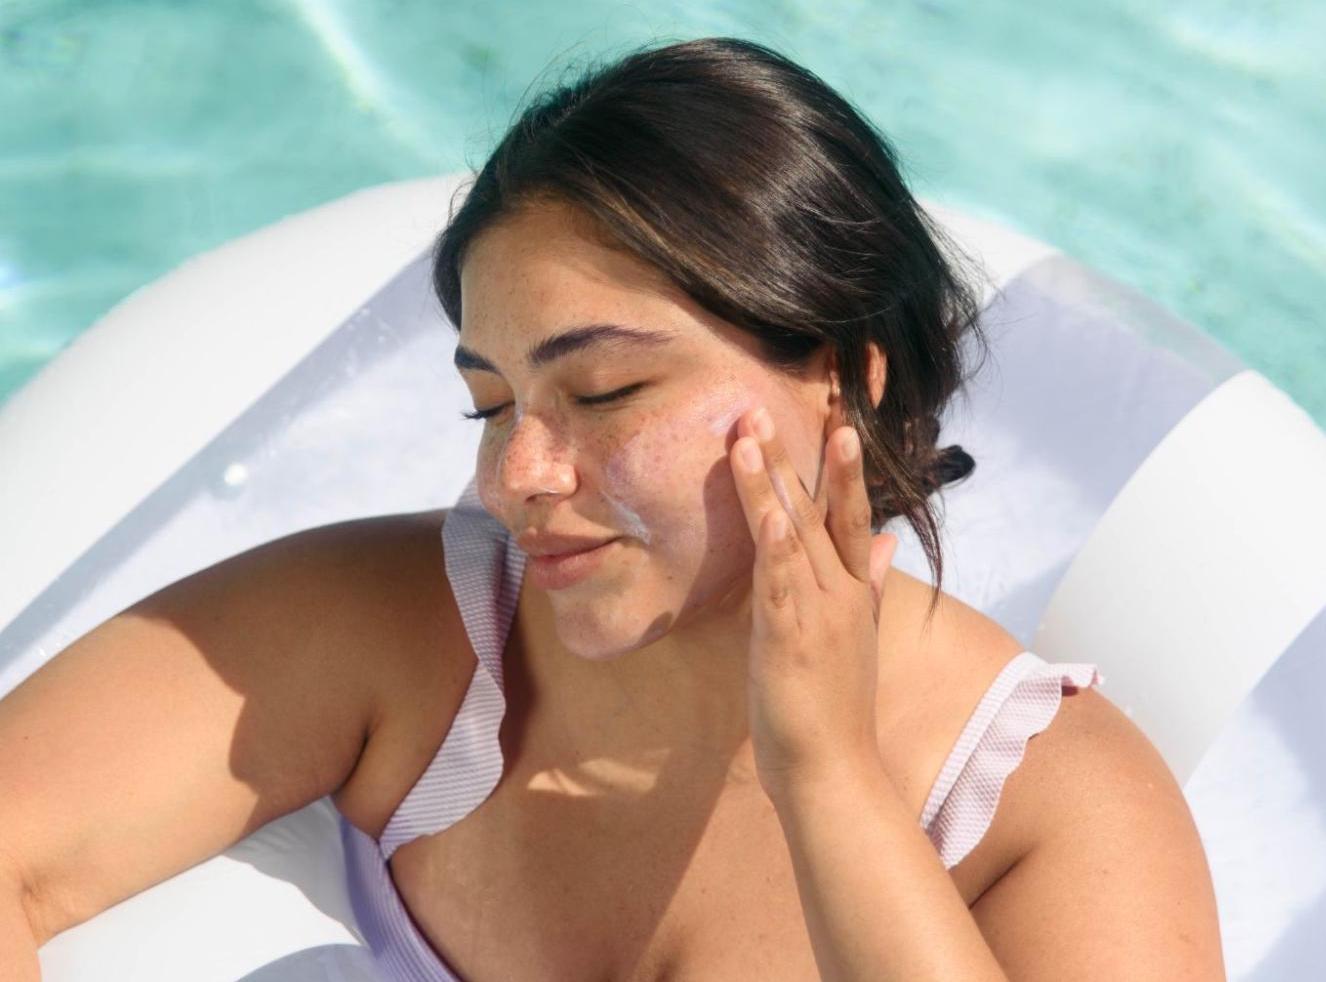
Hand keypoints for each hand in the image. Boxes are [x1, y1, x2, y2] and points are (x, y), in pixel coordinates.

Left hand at [729, 405, 899, 800]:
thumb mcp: (855, 637)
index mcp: (855, 589)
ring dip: (774, 476)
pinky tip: (765, 504)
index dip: (843, 462)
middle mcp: (843, 589)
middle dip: (806, 449)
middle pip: (826, 506)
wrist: (834, 770)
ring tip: (752, 429)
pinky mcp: (793, 631)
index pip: (851, 510)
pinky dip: (774, 536)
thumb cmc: (833, 708)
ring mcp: (820, 608)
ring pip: (797, 528)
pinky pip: (781, 573)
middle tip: (793, 394)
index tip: (836, 413)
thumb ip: (868, 582)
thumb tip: (885, 542)